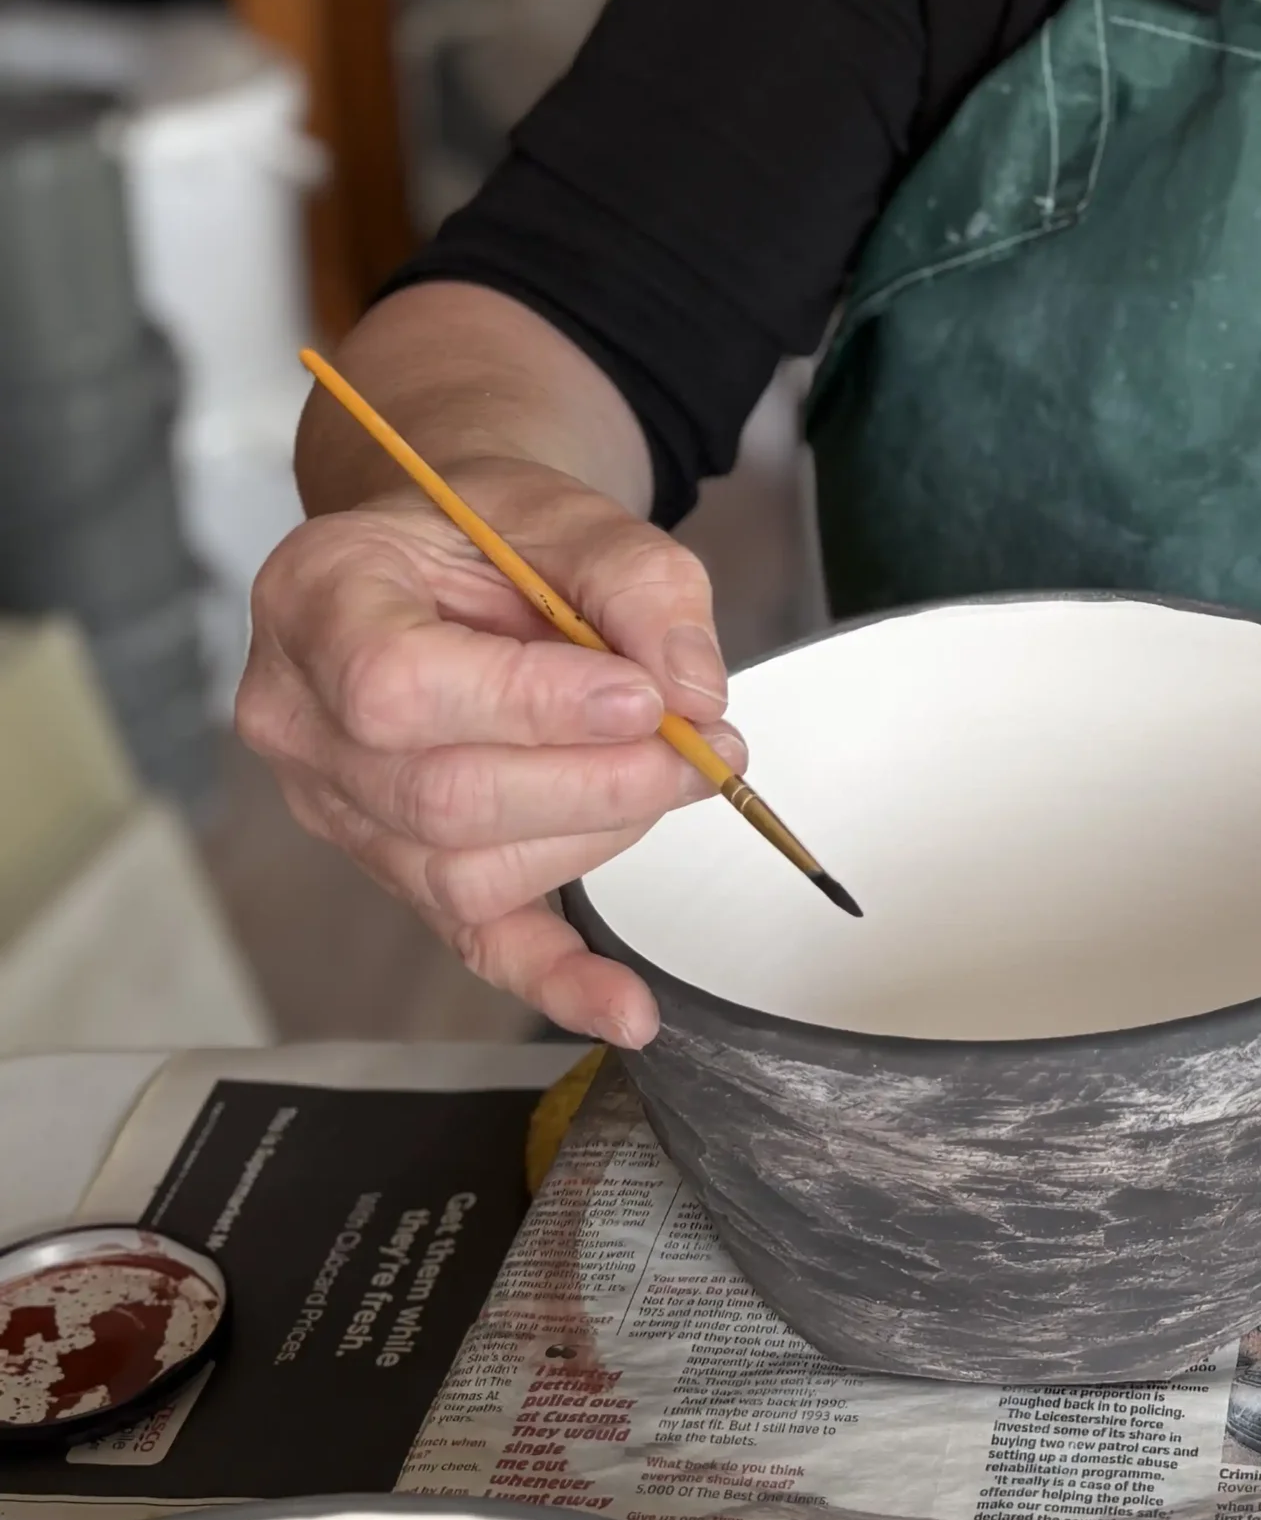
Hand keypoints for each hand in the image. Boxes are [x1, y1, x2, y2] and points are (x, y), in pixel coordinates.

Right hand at [236, 460, 741, 1047]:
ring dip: (599, 835)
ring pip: (462, 871)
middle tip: (700, 748)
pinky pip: (468, 939)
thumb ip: (642, 589)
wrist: (449, 557)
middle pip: (440, 795)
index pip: (395, 684)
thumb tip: (693, 695)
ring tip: (679, 774)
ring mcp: (336, 805)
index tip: (642, 697)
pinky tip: (624, 1006)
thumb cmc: (486, 532)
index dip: (530, 704)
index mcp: (318, 597)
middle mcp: (301, 715)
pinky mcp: (394, 866)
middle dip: (598, 783)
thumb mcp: (570, 514)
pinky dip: (555, 978)